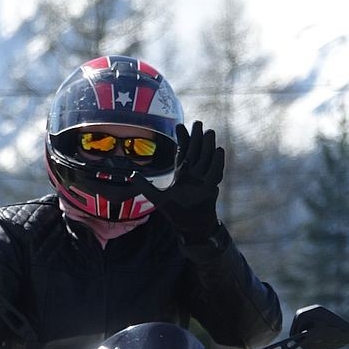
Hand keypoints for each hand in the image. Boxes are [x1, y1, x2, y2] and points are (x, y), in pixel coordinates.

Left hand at [132, 121, 224, 239]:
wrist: (189, 225)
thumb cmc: (174, 212)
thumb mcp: (156, 197)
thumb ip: (144, 185)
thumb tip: (130, 176)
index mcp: (182, 174)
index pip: (182, 152)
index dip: (182, 139)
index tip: (179, 126)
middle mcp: (193, 174)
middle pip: (196, 151)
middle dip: (197, 137)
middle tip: (198, 123)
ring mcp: (202, 180)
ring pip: (206, 158)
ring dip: (208, 146)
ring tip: (209, 132)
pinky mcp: (210, 188)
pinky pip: (215, 172)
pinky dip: (217, 162)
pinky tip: (218, 149)